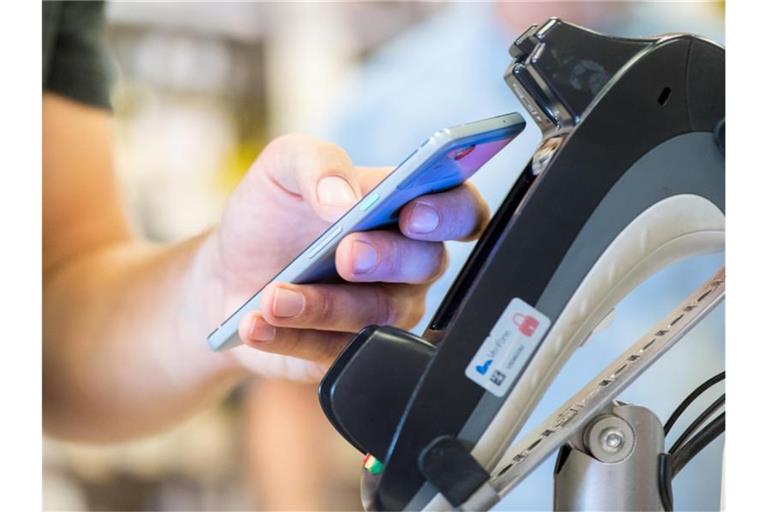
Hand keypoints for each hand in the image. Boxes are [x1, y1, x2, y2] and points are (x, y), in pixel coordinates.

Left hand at [194, 134, 488, 380]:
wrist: (228, 269)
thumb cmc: (270, 213)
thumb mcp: (282, 168)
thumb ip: (317, 163)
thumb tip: (344, 196)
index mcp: (405, 208)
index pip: (460, 209)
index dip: (451, 213)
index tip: (414, 214)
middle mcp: (406, 265)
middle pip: (428, 265)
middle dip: (387, 259)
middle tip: (346, 253)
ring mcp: (382, 313)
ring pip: (379, 316)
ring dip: (324, 305)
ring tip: (273, 296)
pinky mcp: (350, 353)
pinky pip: (333, 353)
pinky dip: (290, 337)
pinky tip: (257, 323)